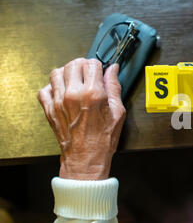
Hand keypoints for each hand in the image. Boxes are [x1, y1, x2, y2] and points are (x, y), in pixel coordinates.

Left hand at [37, 58, 125, 179]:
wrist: (86, 158)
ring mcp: (58, 101)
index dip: (98, 67)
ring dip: (66, 74)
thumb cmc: (103, 139)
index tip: (100, 73)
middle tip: (88, 76)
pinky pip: (45, 89)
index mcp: (93, 93)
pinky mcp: (49, 109)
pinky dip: (52, 88)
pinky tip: (62, 93)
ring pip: (57, 72)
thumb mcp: (118, 112)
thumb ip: (114, 87)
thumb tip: (113, 70)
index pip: (92, 64)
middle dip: (82, 67)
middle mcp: (74, 94)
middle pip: (73, 64)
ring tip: (75, 82)